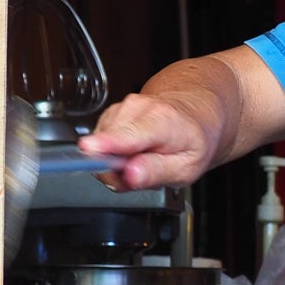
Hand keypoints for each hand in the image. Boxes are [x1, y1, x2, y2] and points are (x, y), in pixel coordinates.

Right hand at [80, 92, 221, 189]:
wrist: (194, 114)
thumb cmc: (191, 141)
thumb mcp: (186, 168)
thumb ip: (157, 173)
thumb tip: (131, 176)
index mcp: (162, 120)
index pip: (128, 134)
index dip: (107, 143)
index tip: (90, 148)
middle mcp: (138, 108)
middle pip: (106, 146)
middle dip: (117, 170)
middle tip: (143, 172)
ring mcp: (121, 108)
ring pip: (100, 147)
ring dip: (117, 162)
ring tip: (143, 160)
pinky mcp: (110, 113)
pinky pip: (101, 142)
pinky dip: (114, 152)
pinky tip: (134, 151)